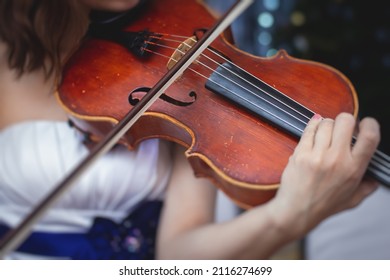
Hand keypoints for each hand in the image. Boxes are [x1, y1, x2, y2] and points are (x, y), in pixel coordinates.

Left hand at [268, 112, 379, 237]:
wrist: (297, 211)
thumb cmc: (323, 206)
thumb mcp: (352, 200)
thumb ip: (367, 187)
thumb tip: (375, 178)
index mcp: (354, 169)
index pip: (369, 136)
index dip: (369, 124)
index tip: (364, 124)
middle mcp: (337, 159)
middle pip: (345, 121)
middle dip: (345, 120)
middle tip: (341, 128)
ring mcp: (317, 155)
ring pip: (325, 123)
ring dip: (326, 124)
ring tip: (325, 133)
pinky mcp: (300, 154)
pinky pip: (308, 130)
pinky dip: (312, 126)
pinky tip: (314, 129)